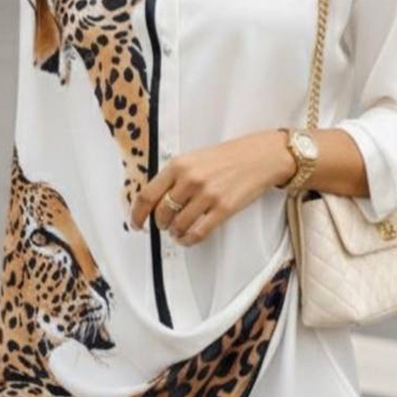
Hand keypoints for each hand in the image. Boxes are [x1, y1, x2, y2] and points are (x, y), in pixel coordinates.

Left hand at [130, 132, 281, 246]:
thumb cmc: (227, 157)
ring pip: (178, 225)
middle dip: (160, 224)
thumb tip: (155, 200)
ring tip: (178, 232)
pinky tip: (188, 238)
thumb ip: (175, 176)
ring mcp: (207, 194)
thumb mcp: (195, 158)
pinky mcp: (224, 208)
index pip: (147, 195)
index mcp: (179, 165)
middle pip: (161, 213)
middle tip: (164, 226)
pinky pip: (198, 232)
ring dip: (175, 233)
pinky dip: (189, 240)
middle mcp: (190, 179)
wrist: (260, 156)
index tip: (136, 223)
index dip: (137, 214)